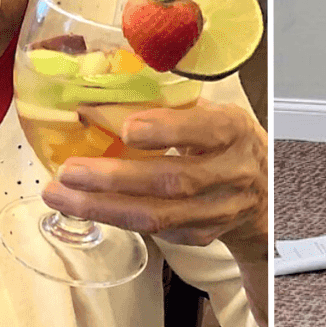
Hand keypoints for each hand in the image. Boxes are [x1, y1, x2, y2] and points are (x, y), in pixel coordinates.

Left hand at [41, 99, 267, 247]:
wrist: (265, 192)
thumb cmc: (226, 143)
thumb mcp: (212, 113)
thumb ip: (170, 106)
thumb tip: (103, 91)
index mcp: (234, 131)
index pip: (205, 131)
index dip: (167, 130)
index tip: (127, 127)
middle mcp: (231, 173)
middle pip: (174, 181)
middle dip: (116, 178)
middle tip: (70, 170)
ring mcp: (218, 210)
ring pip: (158, 216)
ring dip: (103, 207)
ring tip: (60, 195)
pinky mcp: (200, 235)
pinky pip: (154, 232)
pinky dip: (115, 219)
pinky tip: (85, 206)